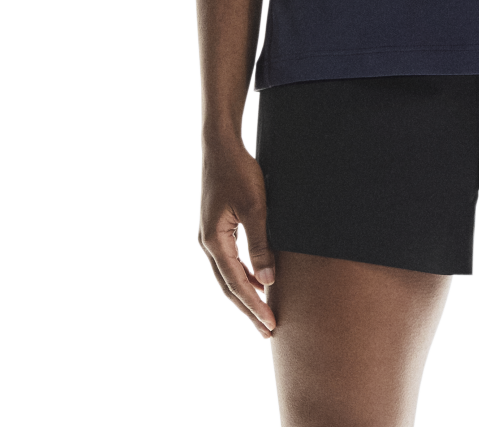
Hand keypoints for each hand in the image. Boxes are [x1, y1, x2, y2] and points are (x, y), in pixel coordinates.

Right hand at [199, 136, 277, 337]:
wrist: (221, 147)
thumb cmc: (239, 172)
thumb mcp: (256, 208)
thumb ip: (261, 244)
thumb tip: (267, 280)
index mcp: (215, 241)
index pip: (236, 284)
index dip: (254, 306)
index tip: (270, 325)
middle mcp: (208, 243)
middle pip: (228, 286)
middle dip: (248, 309)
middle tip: (268, 331)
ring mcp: (210, 236)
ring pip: (227, 275)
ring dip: (245, 294)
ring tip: (263, 313)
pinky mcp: (216, 228)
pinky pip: (228, 261)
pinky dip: (242, 275)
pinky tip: (257, 280)